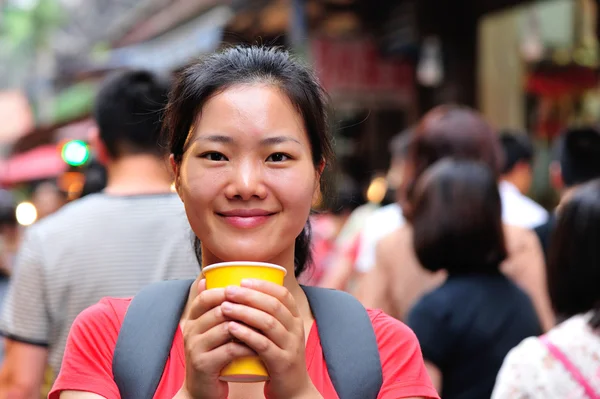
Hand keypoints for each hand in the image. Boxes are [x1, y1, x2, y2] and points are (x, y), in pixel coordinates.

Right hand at [180, 279, 256, 398]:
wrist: (202, 392)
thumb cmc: (212, 357)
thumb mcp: (209, 332)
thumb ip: (213, 309)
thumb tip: (209, 278)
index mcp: (192, 320)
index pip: (205, 297)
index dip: (226, 291)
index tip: (247, 290)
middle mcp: (190, 331)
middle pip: (218, 310)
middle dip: (243, 307)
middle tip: (265, 307)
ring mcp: (195, 348)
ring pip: (225, 328)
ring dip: (248, 325)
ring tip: (267, 324)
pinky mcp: (204, 365)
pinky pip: (230, 350)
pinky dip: (248, 346)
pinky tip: (260, 345)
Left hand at [221, 279, 320, 398]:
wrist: (292, 391)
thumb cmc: (277, 358)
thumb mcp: (276, 334)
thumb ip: (264, 315)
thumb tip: (241, 291)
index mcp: (294, 319)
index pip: (283, 294)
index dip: (263, 285)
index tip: (242, 280)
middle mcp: (296, 330)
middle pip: (273, 306)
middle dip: (249, 295)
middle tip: (229, 291)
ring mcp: (291, 346)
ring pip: (268, 323)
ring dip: (245, 312)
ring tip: (225, 306)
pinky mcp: (282, 363)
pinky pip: (263, 345)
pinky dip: (247, 334)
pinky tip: (232, 328)